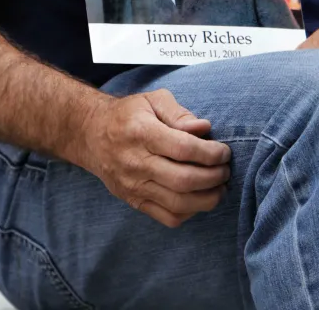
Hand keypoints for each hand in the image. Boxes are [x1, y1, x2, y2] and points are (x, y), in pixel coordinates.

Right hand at [76, 89, 230, 228]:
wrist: (92, 135)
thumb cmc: (128, 115)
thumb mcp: (152, 100)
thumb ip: (179, 113)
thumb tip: (204, 128)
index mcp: (142, 132)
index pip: (183, 149)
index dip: (210, 153)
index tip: (224, 152)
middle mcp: (136, 162)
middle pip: (183, 180)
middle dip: (214, 178)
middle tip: (226, 170)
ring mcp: (134, 186)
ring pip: (178, 203)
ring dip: (207, 199)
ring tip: (220, 187)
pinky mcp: (134, 202)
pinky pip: (167, 217)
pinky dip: (190, 213)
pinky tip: (199, 199)